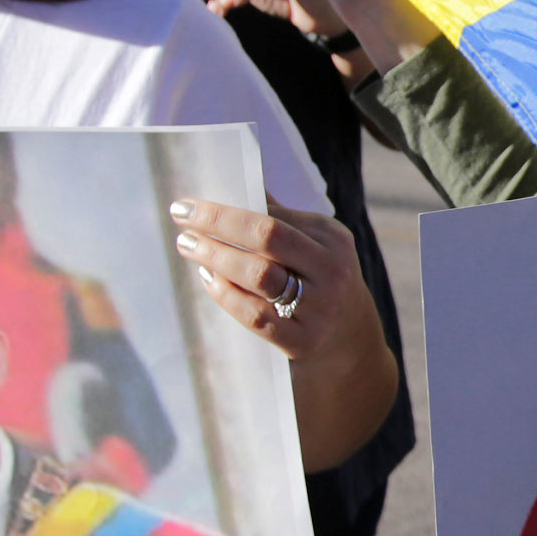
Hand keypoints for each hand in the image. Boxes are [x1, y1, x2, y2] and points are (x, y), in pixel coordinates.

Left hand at [168, 196, 398, 472]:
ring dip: (218, 257)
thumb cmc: (322, 289)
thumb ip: (284, 223)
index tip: (190, 205)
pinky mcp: (303, 341)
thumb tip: (241, 187)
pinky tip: (209, 280)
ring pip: (260, 275)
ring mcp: (319, 307)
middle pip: (267, 237)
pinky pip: (256, 315)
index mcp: (332, 240)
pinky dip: (227, 296)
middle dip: (218, 223)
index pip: (274, 215)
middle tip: (182, 219)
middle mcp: (331, 270)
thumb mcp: (317, 251)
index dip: (227, 208)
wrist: (354, 348)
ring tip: (189, 246)